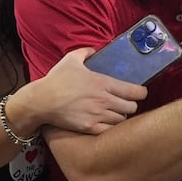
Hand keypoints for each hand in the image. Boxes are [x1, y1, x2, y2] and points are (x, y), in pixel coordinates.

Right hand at [33, 48, 149, 133]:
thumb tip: (94, 50)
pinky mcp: (89, 127)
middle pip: (132, 108)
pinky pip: (109, 130)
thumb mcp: (70, 60)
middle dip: (131, 105)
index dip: (141, 93)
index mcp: (103, 83)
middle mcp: (103, 100)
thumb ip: (85, 52)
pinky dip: (110, 127)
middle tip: (126, 103)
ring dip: (120, 116)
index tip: (140, 92)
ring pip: (121, 120)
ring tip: (115, 112)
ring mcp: (97, 115)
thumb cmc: (56, 80)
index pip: (135, 91)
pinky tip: (106, 122)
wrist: (40, 101)